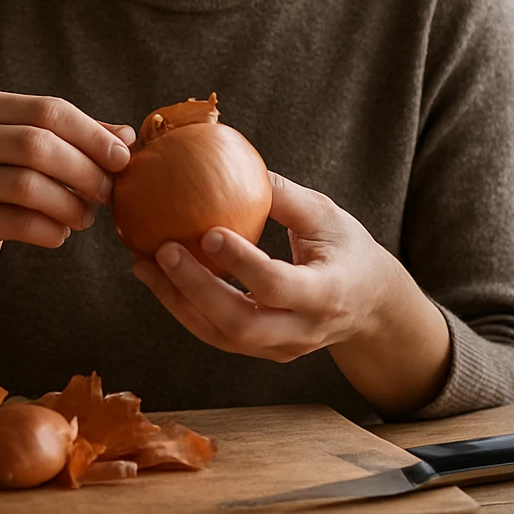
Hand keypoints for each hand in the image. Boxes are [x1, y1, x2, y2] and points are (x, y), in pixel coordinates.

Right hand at [0, 91, 134, 295]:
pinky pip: (18, 223)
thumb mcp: (33, 155)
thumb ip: (76, 140)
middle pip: (36, 143)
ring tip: (85, 218)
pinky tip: (59, 234)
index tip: (122, 158)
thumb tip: (127, 136)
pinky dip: (50, 231)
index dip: (91, 133)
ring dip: (70, 204)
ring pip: (27, 185)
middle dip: (83, 169)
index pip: (46, 108)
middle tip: (107, 193)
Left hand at [132, 171, 448, 413]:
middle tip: (161, 251)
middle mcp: (302, 330)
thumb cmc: (347, 250)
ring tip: (143, 264)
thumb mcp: (327, 216)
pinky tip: (158, 278)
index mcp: (327, 294)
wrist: (370, 305)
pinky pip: (216, 335)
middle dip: (194, 289)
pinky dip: (183, 308)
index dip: (242, 263)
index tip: (207, 232)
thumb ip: (284, 196)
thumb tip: (233, 162)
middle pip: (240, 323)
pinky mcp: (261, 350)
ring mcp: (281, 348)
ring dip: (177, 300)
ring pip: (220, 335)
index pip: (278, 286)